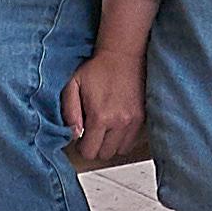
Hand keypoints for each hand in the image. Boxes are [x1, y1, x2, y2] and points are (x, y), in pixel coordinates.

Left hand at [62, 40, 146, 170]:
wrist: (122, 56)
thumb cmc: (96, 69)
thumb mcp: (73, 86)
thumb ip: (69, 112)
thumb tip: (73, 135)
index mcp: (100, 117)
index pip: (89, 152)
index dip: (81, 146)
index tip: (81, 135)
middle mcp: (119, 123)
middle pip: (104, 154)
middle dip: (95, 146)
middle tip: (91, 131)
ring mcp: (133, 122)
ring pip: (119, 151)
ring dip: (110, 144)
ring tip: (104, 129)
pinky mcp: (142, 118)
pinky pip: (131, 142)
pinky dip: (122, 139)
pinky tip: (115, 126)